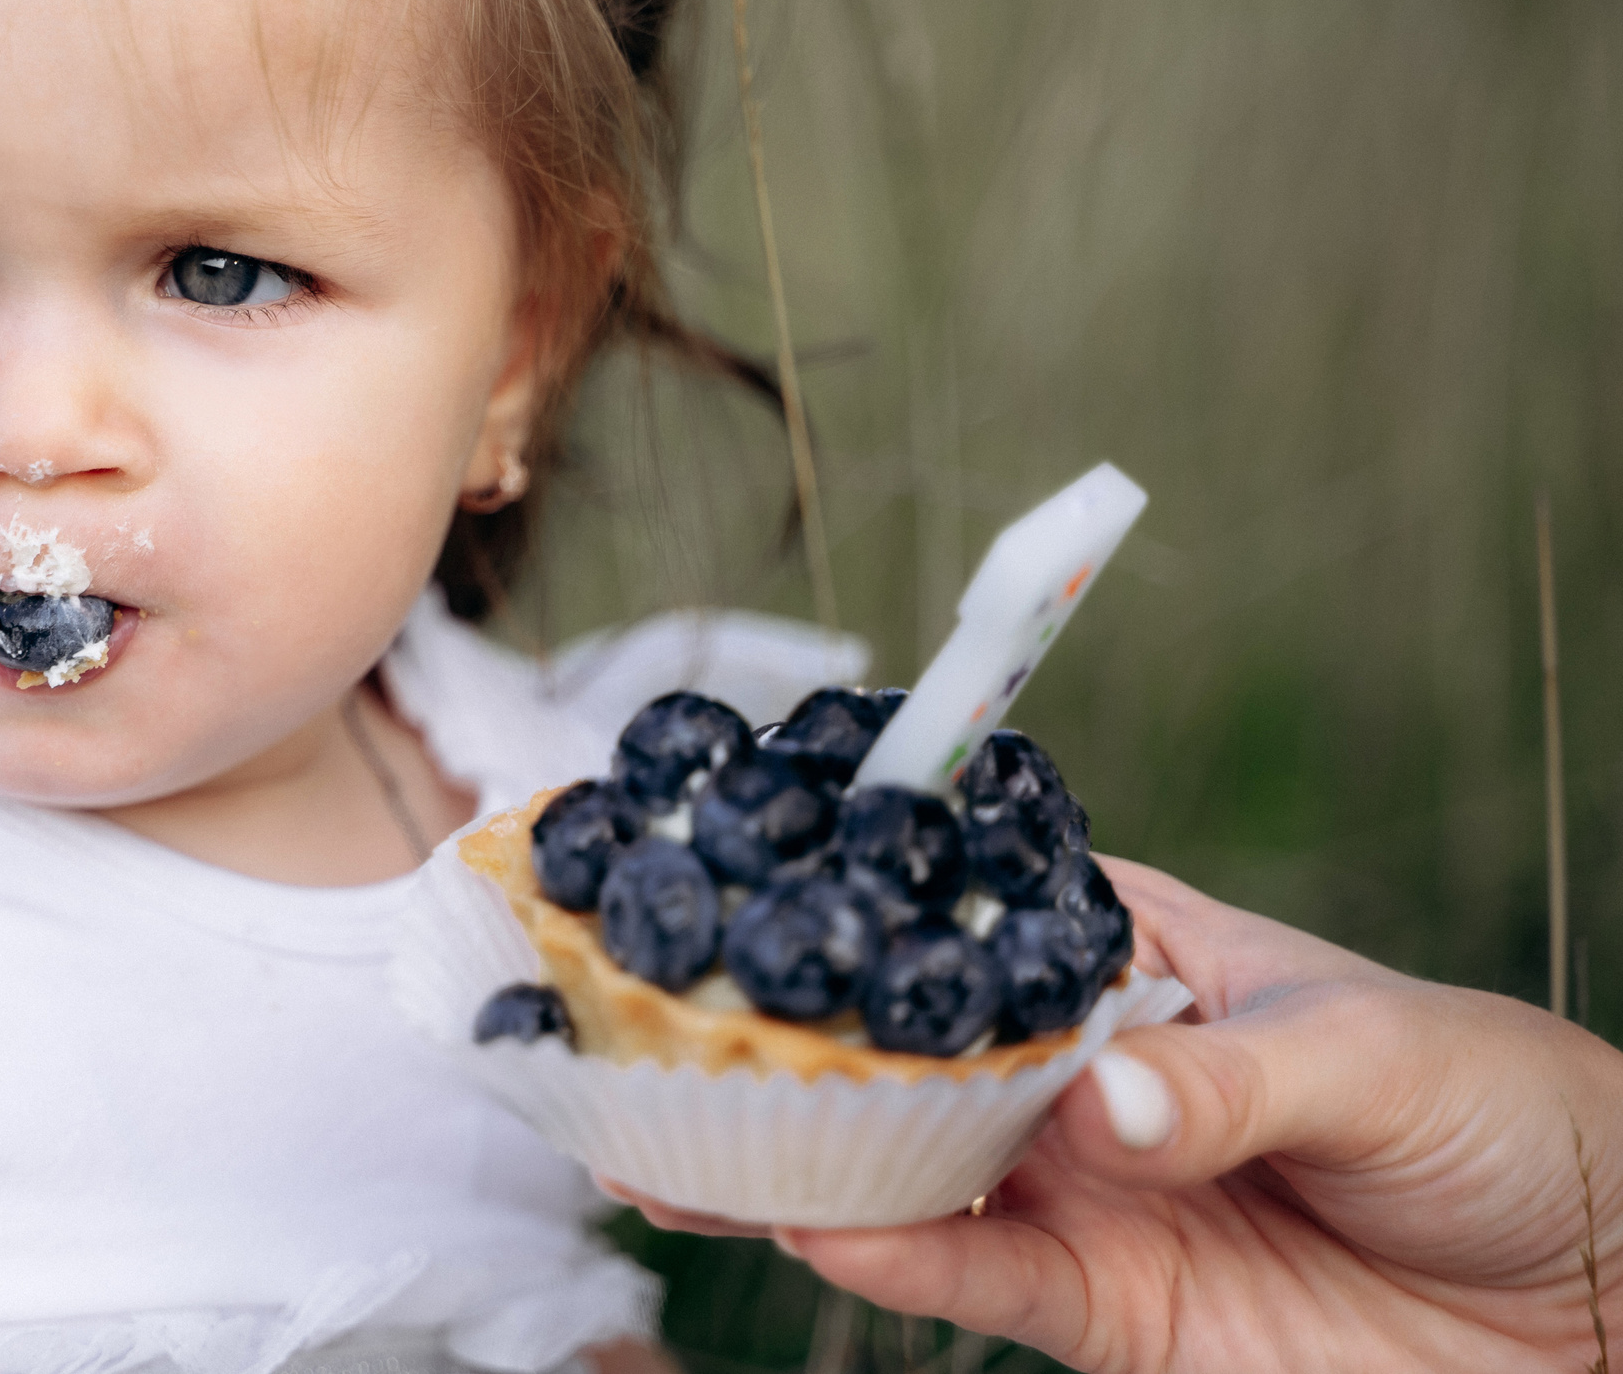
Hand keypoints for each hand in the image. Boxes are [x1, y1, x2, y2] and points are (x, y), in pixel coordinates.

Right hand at [610, 859, 1622, 1373]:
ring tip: (665, 1135)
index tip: (738, 864)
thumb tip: (1095, 1106)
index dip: (857, 887)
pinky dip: (893, 1261)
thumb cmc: (1517, 1121)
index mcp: (1136, 955)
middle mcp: (1079, 1067)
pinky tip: (814, 1231)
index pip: (971, 906)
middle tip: (646, 1018)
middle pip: (902, 1040)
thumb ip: (1221, 1081)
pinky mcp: (1105, 1307)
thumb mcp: (1382, 1057)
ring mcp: (1083, 1188)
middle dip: (778, 1032)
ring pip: (902, 1163)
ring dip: (790, 1153)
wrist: (1606, 1310)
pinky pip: (976, 1279)